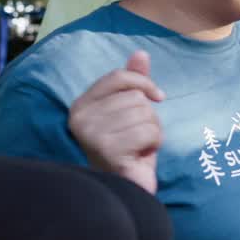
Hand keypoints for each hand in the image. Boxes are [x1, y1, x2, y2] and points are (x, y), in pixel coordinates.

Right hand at [68, 50, 164, 192]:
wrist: (129, 187)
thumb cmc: (130, 147)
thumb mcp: (131, 111)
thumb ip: (133, 82)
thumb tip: (141, 53)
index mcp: (81, 105)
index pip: (118, 77)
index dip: (144, 83)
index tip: (158, 97)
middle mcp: (80, 119)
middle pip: (136, 98)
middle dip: (149, 117)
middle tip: (138, 137)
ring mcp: (92, 136)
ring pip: (145, 115)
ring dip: (153, 132)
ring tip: (139, 147)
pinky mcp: (108, 152)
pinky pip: (149, 132)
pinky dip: (154, 144)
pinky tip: (141, 155)